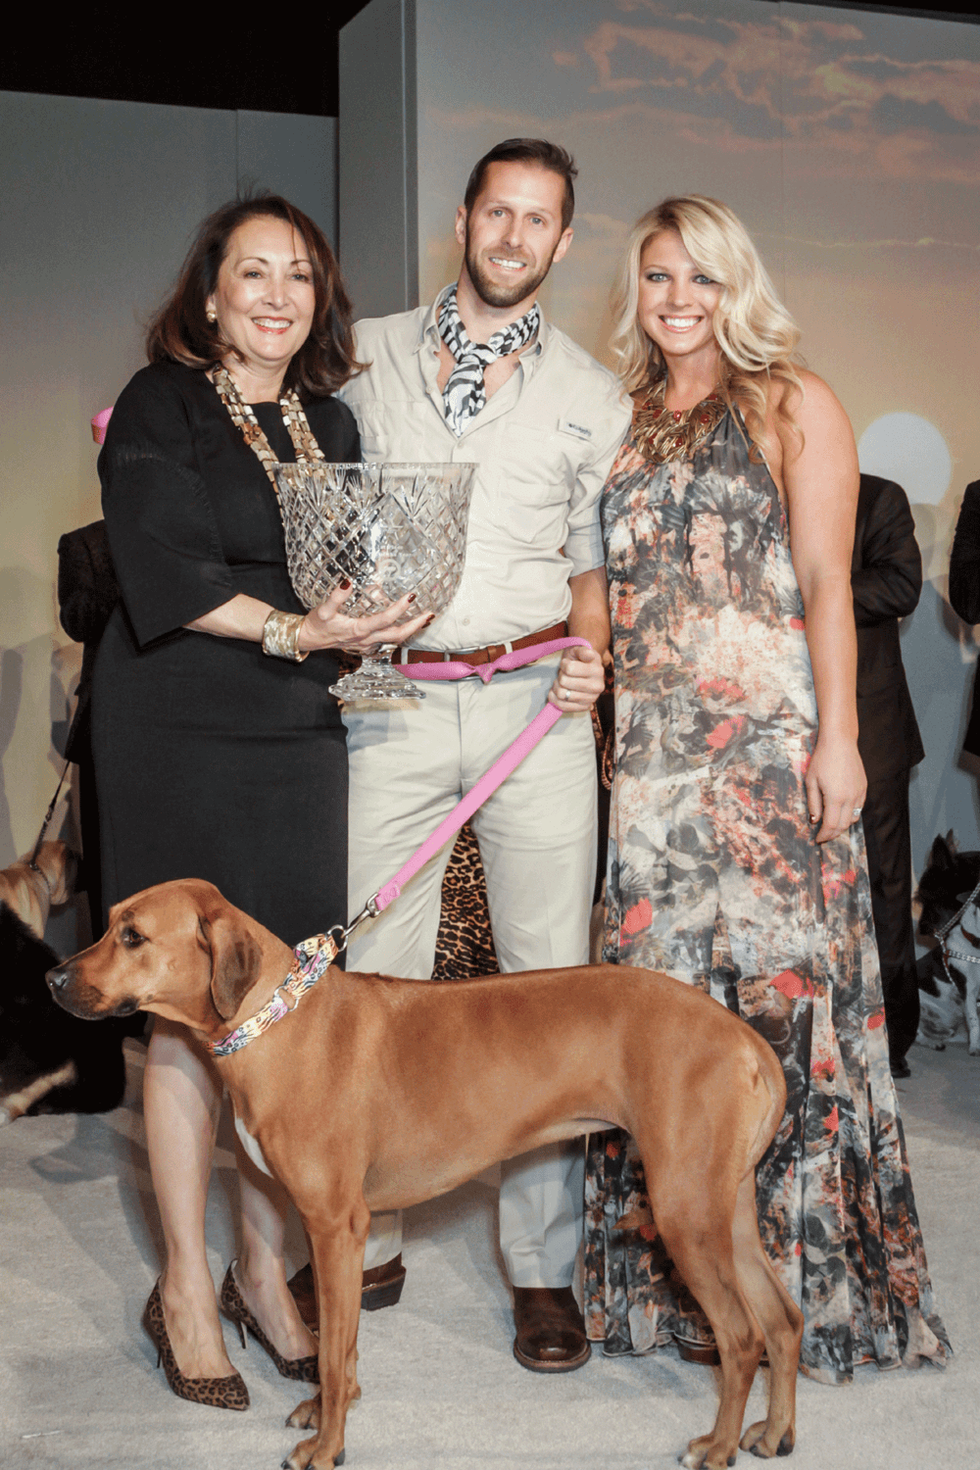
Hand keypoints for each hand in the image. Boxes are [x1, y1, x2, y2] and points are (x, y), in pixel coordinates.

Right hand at [298, 585, 432, 654]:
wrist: (308, 640)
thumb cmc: (317, 624)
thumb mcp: (323, 609)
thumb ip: (336, 596)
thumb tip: (348, 581)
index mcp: (359, 629)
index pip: (384, 620)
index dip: (399, 608)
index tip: (411, 596)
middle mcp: (366, 639)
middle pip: (397, 635)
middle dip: (415, 625)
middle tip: (430, 614)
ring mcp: (367, 644)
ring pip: (395, 640)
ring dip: (411, 630)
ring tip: (425, 619)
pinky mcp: (366, 645)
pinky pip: (388, 641)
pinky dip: (401, 633)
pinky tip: (407, 625)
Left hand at [547, 644, 604, 711]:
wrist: (582, 672)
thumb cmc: (578, 659)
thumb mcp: (579, 650)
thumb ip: (582, 650)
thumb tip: (589, 655)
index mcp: (597, 670)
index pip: (569, 668)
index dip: (564, 664)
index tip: (567, 663)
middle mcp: (598, 686)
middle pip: (564, 681)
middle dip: (560, 676)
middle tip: (565, 674)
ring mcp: (592, 698)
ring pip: (562, 694)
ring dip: (557, 687)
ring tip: (562, 683)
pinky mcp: (584, 707)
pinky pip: (563, 706)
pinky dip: (555, 699)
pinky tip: (558, 693)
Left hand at [804, 732, 866, 843]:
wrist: (840, 742)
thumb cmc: (822, 759)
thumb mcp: (811, 781)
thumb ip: (813, 803)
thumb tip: (815, 820)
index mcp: (836, 798)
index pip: (831, 825)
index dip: (824, 835)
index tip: (817, 839)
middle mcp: (850, 798)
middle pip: (843, 825)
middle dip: (833, 834)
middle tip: (823, 836)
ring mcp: (859, 793)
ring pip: (853, 818)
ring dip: (842, 826)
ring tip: (831, 827)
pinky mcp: (864, 787)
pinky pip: (859, 808)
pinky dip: (850, 815)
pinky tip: (841, 814)